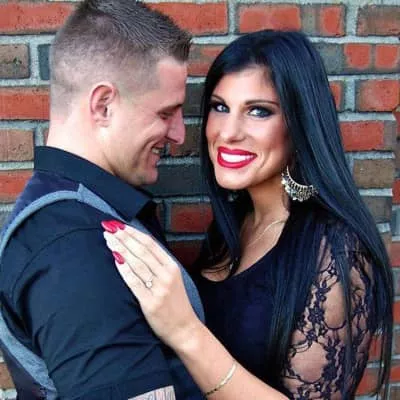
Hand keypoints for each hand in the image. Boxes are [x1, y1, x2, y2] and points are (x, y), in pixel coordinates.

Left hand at [102, 221, 200, 347]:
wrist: (185, 328)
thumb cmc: (176, 304)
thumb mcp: (173, 279)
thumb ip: (159, 265)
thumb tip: (138, 248)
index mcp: (172, 267)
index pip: (150, 244)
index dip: (134, 233)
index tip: (120, 226)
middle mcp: (166, 275)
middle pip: (142, 250)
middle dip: (124, 237)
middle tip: (109, 228)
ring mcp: (159, 288)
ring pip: (137, 263)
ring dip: (120, 249)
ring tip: (108, 239)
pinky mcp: (150, 302)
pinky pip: (134, 282)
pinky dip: (123, 269)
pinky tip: (114, 260)